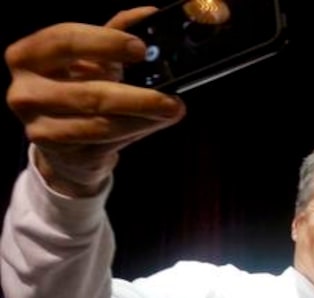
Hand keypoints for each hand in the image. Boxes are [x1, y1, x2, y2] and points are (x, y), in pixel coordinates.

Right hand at [4, 8, 186, 196]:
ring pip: (101, 122)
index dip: (105, 43)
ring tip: (172, 110)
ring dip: (143, 117)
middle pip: (88, 92)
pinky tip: (154, 123)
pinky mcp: (56, 151)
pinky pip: (103, 141)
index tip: (140, 48)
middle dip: (137, 96)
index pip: (64, 40)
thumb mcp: (93, 62)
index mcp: (28, 55)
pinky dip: (134, 130)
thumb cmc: (80, 93)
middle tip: (170, 95)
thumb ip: (115, 36)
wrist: (66, 146)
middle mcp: (24, 90)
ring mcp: (37, 125)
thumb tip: (149, 13)